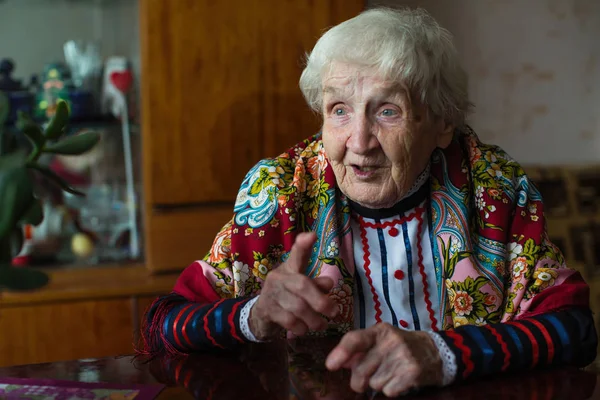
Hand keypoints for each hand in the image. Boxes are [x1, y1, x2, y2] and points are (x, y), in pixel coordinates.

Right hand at [249, 232, 338, 339]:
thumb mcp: (301, 289)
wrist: (260, 315)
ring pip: (297, 306)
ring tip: (321, 325)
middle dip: (321, 301)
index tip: (311, 236)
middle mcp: (279, 277)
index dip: (303, 245)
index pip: (297, 254)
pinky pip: (289, 320)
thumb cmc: (286, 298)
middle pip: (302, 285)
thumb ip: (316, 285)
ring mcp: (271, 293)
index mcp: (289, 268)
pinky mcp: (267, 310)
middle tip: (334, 312)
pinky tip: (304, 329)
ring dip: (313, 320)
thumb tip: (329, 283)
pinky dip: (300, 327)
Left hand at [325, 323, 442, 396]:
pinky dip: (391, 390)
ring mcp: (402, 357)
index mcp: (379, 331)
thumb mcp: (381, 340)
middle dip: (359, 381)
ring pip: (374, 384)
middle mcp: (390, 342)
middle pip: (361, 370)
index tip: (330, 366)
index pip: (354, 339)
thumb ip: (359, 349)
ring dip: (378, 384)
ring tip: (390, 373)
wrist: (434, 352)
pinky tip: (399, 380)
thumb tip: (339, 362)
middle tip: (365, 380)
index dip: (340, 353)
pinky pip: (388, 391)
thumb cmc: (400, 346)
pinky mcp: (412, 373)